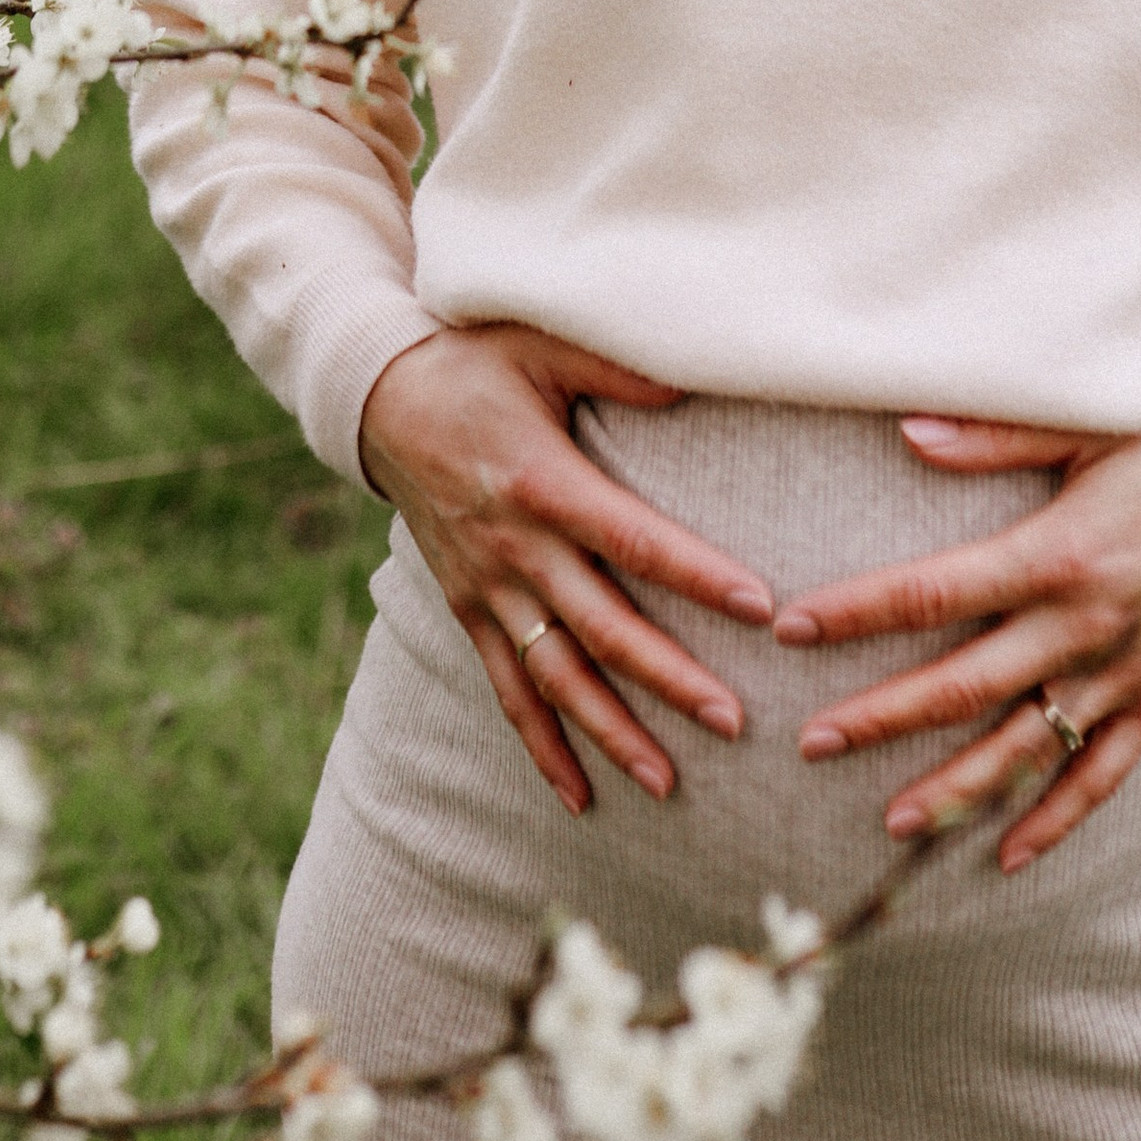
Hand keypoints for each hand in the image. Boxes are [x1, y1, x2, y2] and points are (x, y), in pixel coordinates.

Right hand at [358, 325, 775, 815]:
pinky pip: (507, 688)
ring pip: (555, 676)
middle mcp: (514, 546)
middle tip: (734, 721)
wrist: (378, 397)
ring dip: (610, 731)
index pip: (632, 539)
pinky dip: (541, 746)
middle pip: (601, 627)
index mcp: (541, 479)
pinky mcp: (469, 607)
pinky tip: (579, 798)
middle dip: (669, 678)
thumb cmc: (472, 360)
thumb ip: (616, 369)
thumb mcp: (540, 342)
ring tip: (667, 783)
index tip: (761, 607)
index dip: (697, 575)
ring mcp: (488, 586)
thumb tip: (692, 385)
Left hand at [772, 408, 1140, 871]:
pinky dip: (1057, 820)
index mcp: (1056, 550)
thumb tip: (906, 434)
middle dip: (882, 715)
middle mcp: (1086, 623)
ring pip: (1028, 747)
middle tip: (809, 742)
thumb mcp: (1089, 425)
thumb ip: (995, 436)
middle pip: (964, 684)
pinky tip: (1008, 858)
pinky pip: (1104, 775)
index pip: (933, 591)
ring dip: (958, 788)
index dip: (858, 612)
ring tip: (890, 825)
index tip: (791, 628)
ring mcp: (1128, 671)